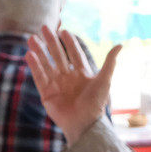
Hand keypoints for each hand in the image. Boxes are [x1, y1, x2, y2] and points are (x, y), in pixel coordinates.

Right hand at [26, 27, 120, 143]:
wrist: (84, 124)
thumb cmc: (95, 104)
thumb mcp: (104, 80)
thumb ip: (110, 62)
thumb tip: (120, 45)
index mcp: (82, 75)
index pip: (75, 54)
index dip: (70, 43)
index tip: (64, 31)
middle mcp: (68, 78)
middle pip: (58, 56)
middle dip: (51, 42)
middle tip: (44, 27)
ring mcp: (57, 85)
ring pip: (46, 64)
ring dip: (40, 51)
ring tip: (32, 38)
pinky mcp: (47, 94)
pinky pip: (39, 77)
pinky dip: (35, 66)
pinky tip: (30, 54)